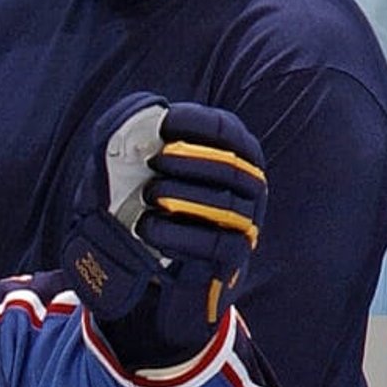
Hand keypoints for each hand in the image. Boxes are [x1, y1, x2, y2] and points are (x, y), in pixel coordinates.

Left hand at [62, 92, 266, 363]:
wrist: (162, 278)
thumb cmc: (152, 212)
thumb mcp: (141, 173)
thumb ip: (137, 139)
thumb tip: (139, 109)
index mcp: (234, 158)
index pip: (227, 130)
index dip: (196, 122)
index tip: (162, 123)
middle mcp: (250, 190)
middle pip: (231, 166)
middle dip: (189, 159)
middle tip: (154, 162)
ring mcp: (246, 226)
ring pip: (225, 205)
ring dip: (182, 196)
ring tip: (150, 196)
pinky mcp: (232, 262)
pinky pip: (215, 246)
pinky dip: (177, 235)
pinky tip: (147, 227)